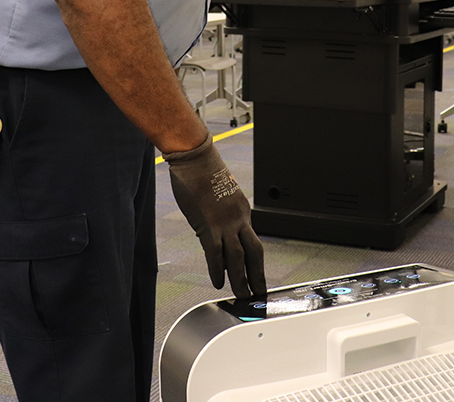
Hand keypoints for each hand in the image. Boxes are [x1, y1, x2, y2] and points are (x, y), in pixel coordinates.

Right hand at [164, 135, 265, 298]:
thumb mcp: (219, 195)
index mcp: (243, 210)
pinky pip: (215, 253)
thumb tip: (214, 230)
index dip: (254, 262)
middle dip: (258, 276)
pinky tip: (218, 283)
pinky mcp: (208, 224)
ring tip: (243, 296)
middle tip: (259, 294)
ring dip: (241, 280)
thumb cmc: (202, 171)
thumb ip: (220, 214)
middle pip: (254, 253)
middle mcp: (239, 218)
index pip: (251, 242)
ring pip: (238, 258)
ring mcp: (225, 222)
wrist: (194, 156)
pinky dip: (218, 270)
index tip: (255, 276)